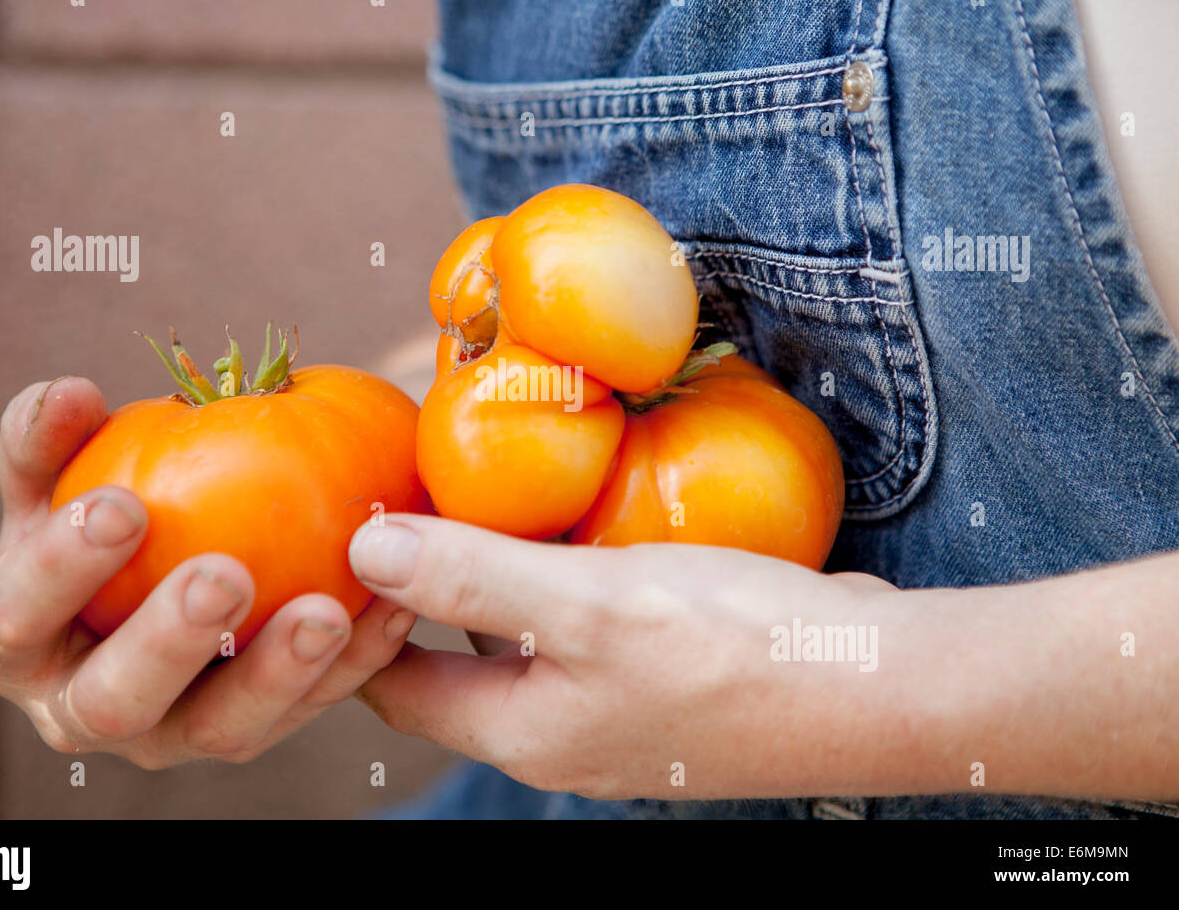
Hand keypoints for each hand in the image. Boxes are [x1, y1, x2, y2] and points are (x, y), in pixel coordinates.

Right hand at [0, 377, 416, 767]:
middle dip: (169, 641)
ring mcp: (176, 733)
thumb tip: (68, 395)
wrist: (163, 574)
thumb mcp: (61, 478)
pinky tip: (393, 611)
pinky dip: (354, 663)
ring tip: (328, 611)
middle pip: (115, 698)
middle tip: (226, 576)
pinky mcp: (256, 730)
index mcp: (19, 643)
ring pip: (223, 726)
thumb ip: (48, 439)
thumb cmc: (105, 515)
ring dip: (277, 672)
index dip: (61, 566)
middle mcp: (88, 710)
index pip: (17, 615)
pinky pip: (310, 707)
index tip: (123, 504)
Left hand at [349, 514, 897, 799]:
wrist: (883, 687)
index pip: (399, 687)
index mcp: (522, 733)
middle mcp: (561, 733)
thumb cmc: (733, 648)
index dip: (359, 620)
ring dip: (497, 575)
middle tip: (404, 495)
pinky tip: (574, 518)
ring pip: (524, 640)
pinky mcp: (664, 679)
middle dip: (424, 588)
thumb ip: (471, 578)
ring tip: (477, 490)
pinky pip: (584, 628)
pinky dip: (561, 578)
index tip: (339, 538)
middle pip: (458, 662)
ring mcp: (616, 710)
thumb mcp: (587, 604)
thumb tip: (360, 548)